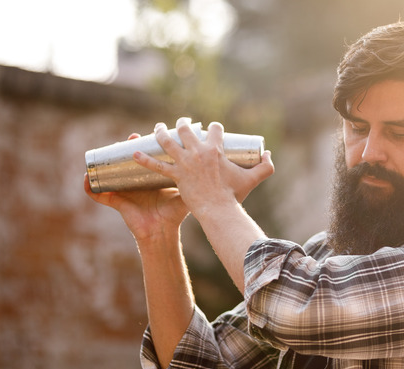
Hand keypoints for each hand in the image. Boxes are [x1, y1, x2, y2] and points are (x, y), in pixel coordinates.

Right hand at [83, 133, 189, 241]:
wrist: (163, 232)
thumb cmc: (174, 214)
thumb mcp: (183, 194)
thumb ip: (196, 182)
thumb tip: (212, 167)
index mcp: (150, 180)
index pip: (146, 158)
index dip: (146, 146)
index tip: (150, 133)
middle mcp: (136, 184)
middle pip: (127, 162)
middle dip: (126, 148)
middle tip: (131, 137)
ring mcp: (125, 192)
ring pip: (111, 174)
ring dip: (106, 163)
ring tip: (106, 152)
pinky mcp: (117, 203)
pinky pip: (100, 195)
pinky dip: (90, 188)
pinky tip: (85, 179)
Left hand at [133, 117, 274, 218]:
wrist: (219, 210)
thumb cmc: (235, 195)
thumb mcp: (253, 178)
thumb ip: (266, 167)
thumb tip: (269, 155)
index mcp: (216, 149)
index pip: (214, 129)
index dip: (213, 127)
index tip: (211, 130)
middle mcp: (199, 152)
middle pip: (186, 129)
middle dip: (183, 123)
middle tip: (182, 124)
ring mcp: (185, 163)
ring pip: (168, 141)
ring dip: (160, 132)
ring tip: (157, 128)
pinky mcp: (176, 176)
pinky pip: (156, 166)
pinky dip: (144, 159)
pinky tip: (134, 153)